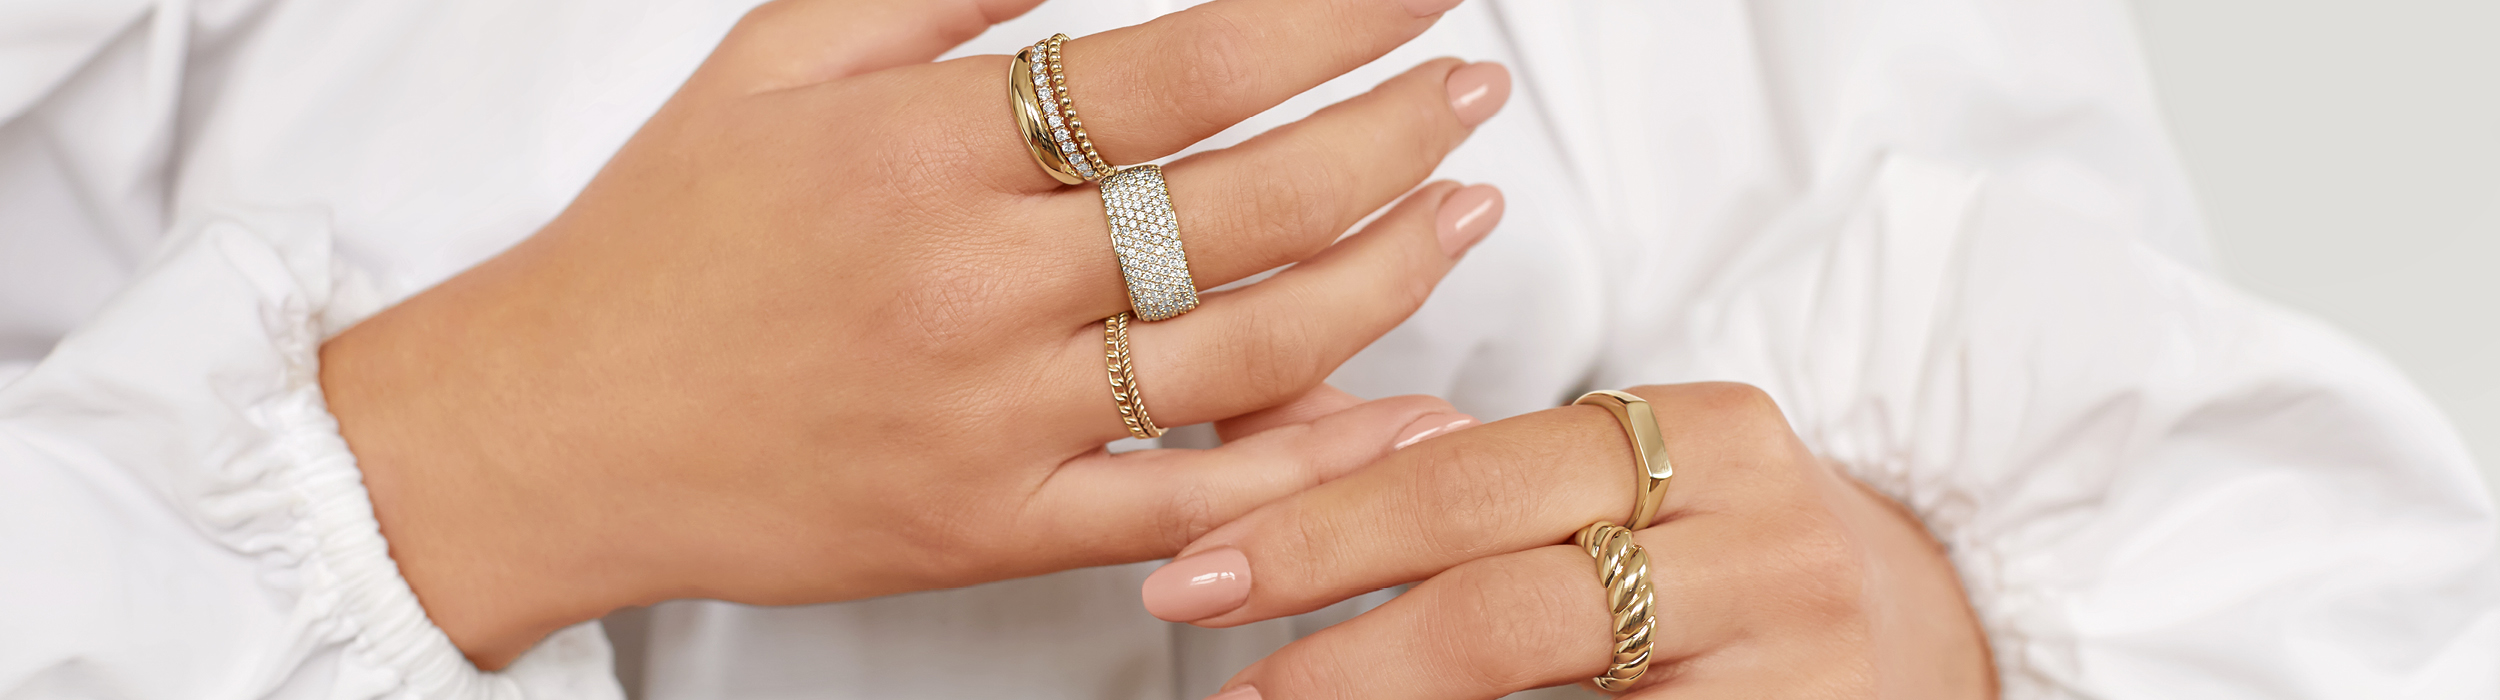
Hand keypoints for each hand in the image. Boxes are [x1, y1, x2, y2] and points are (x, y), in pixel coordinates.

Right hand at [317, 0, 1507, 666]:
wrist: (550, 432)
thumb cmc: (662, 243)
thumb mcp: (774, 61)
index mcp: (920, 147)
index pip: (1177, 65)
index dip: (1326, 21)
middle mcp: (969, 281)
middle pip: (1239, 201)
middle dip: (1390, 134)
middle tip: (1470, 90)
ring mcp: (992, 416)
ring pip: (1243, 348)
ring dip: (1384, 274)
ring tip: (1466, 212)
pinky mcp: (996, 526)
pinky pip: (1187, 499)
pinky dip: (1309, 463)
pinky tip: (1403, 411)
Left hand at [1144, 384, 1995, 698]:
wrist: (1926, 642)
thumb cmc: (1717, 561)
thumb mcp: (1606, 483)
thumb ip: (1444, 461)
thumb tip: (1247, 439)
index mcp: (1710, 435)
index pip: (1479, 478)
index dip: (1325, 527)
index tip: (1197, 570)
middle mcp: (1769, 543)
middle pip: (1509, 600)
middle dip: (1334, 638)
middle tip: (1203, 645)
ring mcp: (1801, 666)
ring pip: (1553, 694)